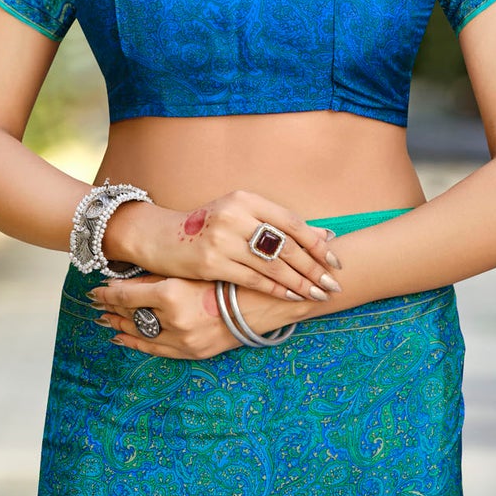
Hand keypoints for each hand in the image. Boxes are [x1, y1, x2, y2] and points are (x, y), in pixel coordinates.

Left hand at [88, 276, 243, 359]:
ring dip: (121, 326)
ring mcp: (182, 340)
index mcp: (170, 294)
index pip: (127, 295)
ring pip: (141, 334)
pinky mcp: (192, 352)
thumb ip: (155, 276)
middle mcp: (172, 320)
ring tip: (105, 320)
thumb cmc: (228, 277)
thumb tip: (124, 282)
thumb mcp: (189, 269)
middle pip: (131, 315)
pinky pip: (156, 350)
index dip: (107, 293)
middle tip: (95, 304)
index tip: (95, 289)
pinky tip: (123, 338)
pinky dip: (137, 344)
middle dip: (111, 309)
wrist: (263, 302)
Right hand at [106, 189, 342, 302]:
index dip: (315, 242)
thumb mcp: (240, 216)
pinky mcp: (211, 262)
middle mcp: (234, 215)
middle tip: (333, 283)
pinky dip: (276, 290)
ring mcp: (221, 239)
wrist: (160, 238)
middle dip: (313, 267)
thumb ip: (277, 224)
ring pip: (272, 265)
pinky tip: (292, 297)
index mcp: (244, 198)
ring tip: (318, 294)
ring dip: (299, 283)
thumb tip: (325, 235)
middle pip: (285, 245)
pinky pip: (253, 279)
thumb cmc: (207, 228)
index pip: (290, 221)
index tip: (334, 259)